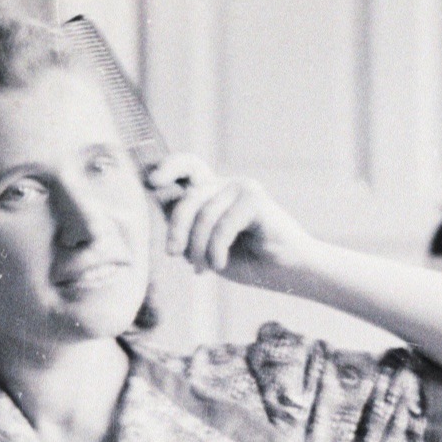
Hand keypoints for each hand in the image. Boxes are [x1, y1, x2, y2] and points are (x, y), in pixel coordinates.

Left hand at [147, 153, 314, 285]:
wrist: (288, 274)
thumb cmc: (249, 261)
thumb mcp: (206, 246)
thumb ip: (186, 226)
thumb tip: (158, 205)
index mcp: (214, 193)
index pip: (188, 167)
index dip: (168, 167)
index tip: (153, 182)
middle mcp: (227, 186)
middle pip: (189, 197)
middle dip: (176, 228)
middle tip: (173, 253)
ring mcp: (243, 188)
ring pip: (204, 214)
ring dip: (199, 248)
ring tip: (205, 269)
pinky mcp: (255, 199)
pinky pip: (222, 224)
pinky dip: (216, 249)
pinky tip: (220, 265)